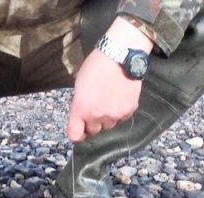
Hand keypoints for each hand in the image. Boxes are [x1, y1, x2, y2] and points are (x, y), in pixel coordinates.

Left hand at [66, 17, 153, 141]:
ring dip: (107, 117)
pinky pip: (122, 118)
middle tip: (97, 108)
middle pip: (94, 131)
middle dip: (93, 123)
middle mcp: (97, 116)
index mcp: (80, 109)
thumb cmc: (96, 65)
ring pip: (109, 125)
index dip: (77, 134)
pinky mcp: (128, 111)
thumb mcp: (79, 84)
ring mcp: (114, 115)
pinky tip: (120, 96)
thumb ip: (80, 103)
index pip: (75, 135)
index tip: (80, 130)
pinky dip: (120, 111)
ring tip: (109, 100)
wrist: (121, 56)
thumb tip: (82, 114)